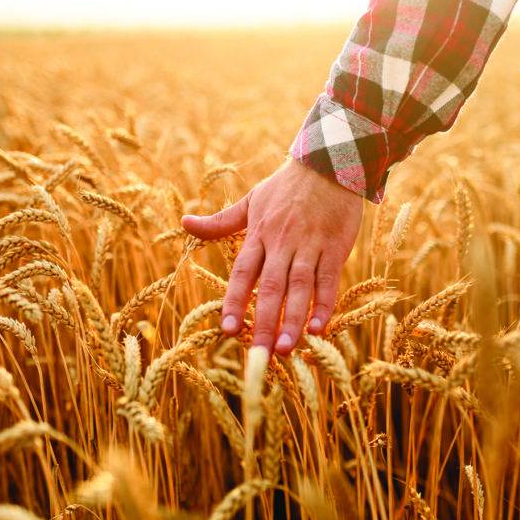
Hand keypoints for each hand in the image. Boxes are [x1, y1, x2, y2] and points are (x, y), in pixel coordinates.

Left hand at [181, 159, 362, 354]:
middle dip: (264, 323)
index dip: (235, 301)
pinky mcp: (336, 247)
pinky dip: (324, 304)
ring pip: (300, 288)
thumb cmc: (286, 187)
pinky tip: (318, 328)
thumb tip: (184, 223)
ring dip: (292, 320)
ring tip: (285, 349)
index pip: (243, 273)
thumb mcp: (250, 200)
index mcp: (259, 234)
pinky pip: (329, 280)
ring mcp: (310, 246)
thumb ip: (220, 221)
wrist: (329, 163)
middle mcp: (283, 242)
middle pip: (271, 288)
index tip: (228, 329)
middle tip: (259, 356)